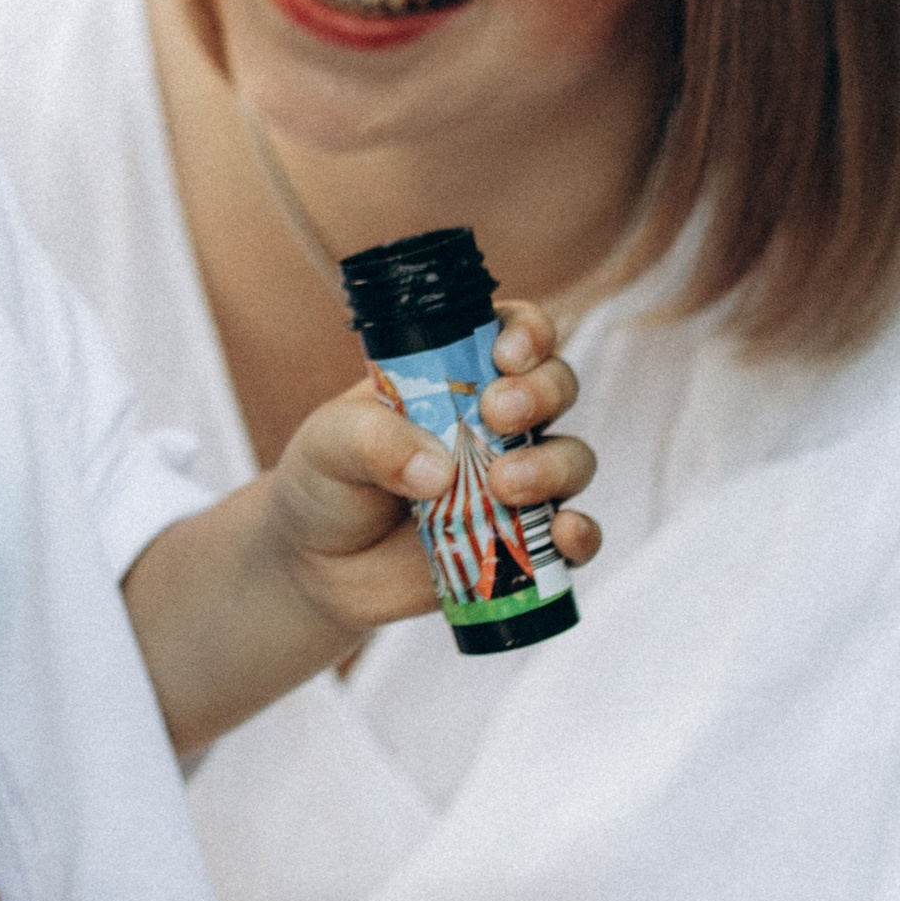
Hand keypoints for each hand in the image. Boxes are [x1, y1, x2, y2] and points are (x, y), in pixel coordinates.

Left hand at [268, 299, 599, 637]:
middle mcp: (496, 423)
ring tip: (504, 487)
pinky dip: (581, 534)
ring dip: (553, 466)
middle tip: (497, 416)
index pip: (512, 333)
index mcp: (453, 377)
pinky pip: (574, 534)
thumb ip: (372, 442)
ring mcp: (516, 481)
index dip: (526, 332)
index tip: (506, 355)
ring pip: (572, 457)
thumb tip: (438, 471)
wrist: (318, 567)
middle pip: (556, 386)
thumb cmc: (326, 484)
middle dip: (541, 393)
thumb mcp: (328, 446)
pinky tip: (564, 536)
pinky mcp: (523, 541)